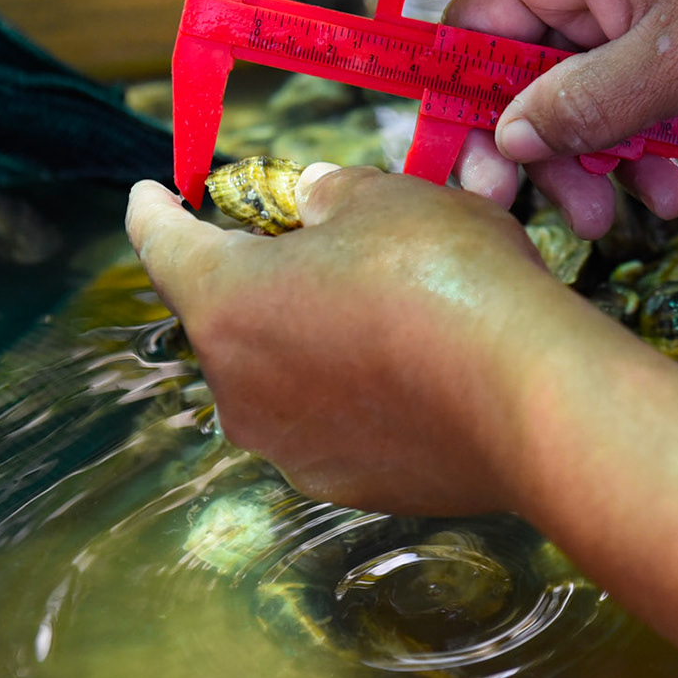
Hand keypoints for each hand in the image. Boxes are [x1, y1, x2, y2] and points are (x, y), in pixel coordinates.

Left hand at [124, 167, 619, 514]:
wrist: (528, 395)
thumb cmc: (446, 278)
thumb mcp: (385, 197)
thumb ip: (331, 194)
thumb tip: (315, 203)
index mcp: (226, 302)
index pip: (163, 245)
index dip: (153, 210)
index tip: (149, 193)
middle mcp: (237, 387)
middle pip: (227, 315)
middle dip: (261, 274)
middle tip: (317, 239)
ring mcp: (288, 446)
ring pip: (278, 374)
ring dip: (309, 337)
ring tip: (382, 305)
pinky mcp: (345, 483)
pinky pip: (330, 421)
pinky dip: (352, 391)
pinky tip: (410, 366)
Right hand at [260, 0, 677, 236]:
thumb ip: (582, 107)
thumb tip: (502, 146)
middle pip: (488, 44)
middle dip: (495, 134)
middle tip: (500, 215)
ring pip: (553, 83)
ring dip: (569, 155)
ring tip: (602, 222)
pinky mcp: (665, 21)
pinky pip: (612, 89)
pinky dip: (624, 144)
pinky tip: (665, 200)